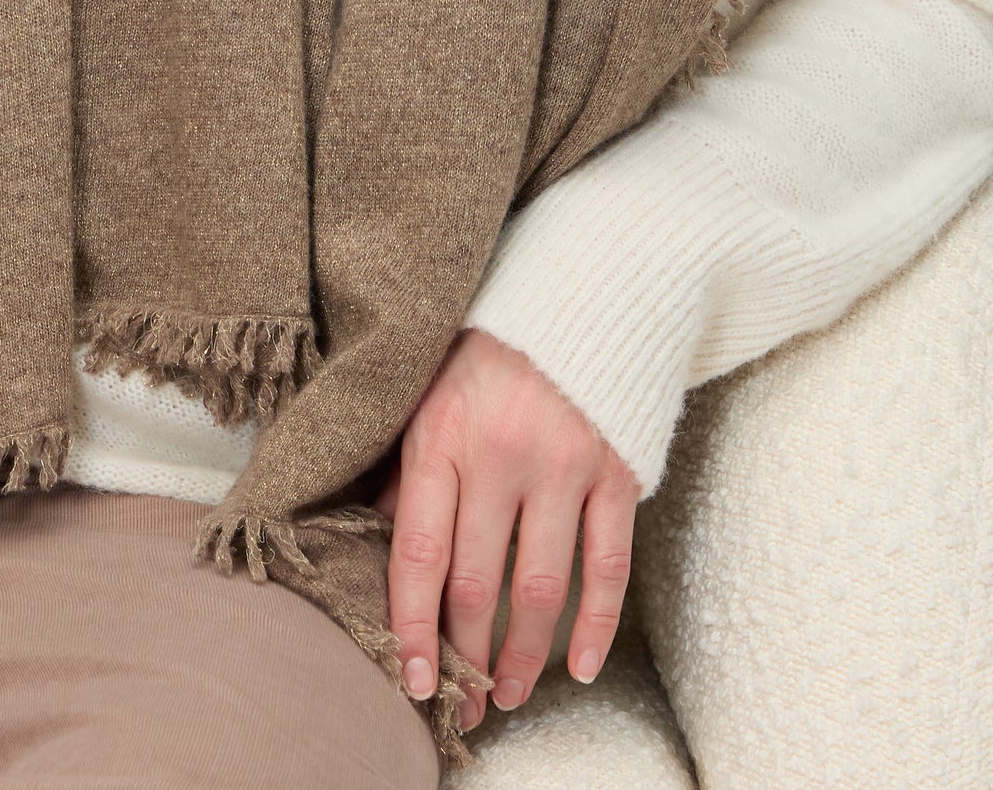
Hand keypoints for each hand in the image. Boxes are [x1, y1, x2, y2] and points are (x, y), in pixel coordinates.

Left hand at [372, 327, 639, 729]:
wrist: (581, 286)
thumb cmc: (488, 345)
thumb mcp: (427, 392)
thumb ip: (406, 465)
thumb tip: (377, 536)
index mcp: (442, 437)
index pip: (419, 554)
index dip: (413, 627)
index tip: (413, 680)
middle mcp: (500, 455)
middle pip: (477, 584)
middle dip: (465, 658)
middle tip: (459, 706)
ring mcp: (563, 465)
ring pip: (540, 589)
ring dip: (522, 657)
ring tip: (506, 694)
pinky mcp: (616, 470)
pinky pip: (607, 566)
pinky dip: (596, 625)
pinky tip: (580, 666)